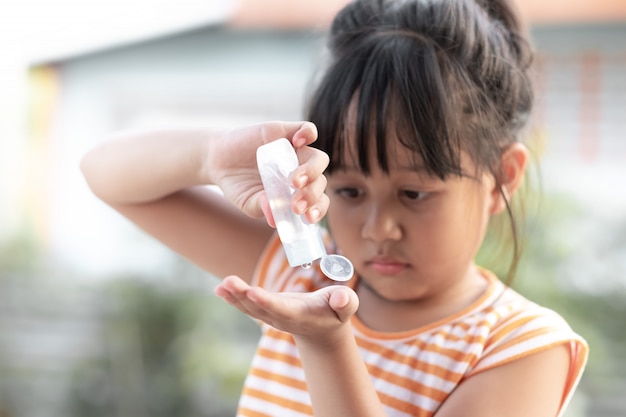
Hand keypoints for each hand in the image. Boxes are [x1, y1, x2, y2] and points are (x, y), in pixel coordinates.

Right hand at [208, 121, 329, 224]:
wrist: (219, 161)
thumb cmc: (239, 185)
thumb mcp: (248, 201)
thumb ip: (262, 208)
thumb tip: (273, 218)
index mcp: (298, 192)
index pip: (318, 201)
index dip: (318, 209)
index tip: (308, 218)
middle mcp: (302, 172)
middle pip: (320, 181)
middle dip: (311, 195)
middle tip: (295, 205)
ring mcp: (296, 152)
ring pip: (318, 159)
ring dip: (312, 171)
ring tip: (294, 182)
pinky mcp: (286, 132)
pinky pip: (307, 128)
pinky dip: (308, 133)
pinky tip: (297, 142)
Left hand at [214, 276, 358, 344]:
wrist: (322, 330)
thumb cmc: (335, 312)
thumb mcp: (346, 306)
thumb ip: (345, 302)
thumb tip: (341, 298)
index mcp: (299, 315)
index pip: (280, 309)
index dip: (266, 302)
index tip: (253, 293)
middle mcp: (281, 317)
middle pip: (259, 307)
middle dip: (243, 295)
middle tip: (228, 282)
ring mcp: (270, 316)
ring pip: (249, 307)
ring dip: (234, 295)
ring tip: (221, 284)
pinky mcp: (264, 311)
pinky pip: (246, 305)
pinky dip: (232, 297)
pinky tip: (219, 288)